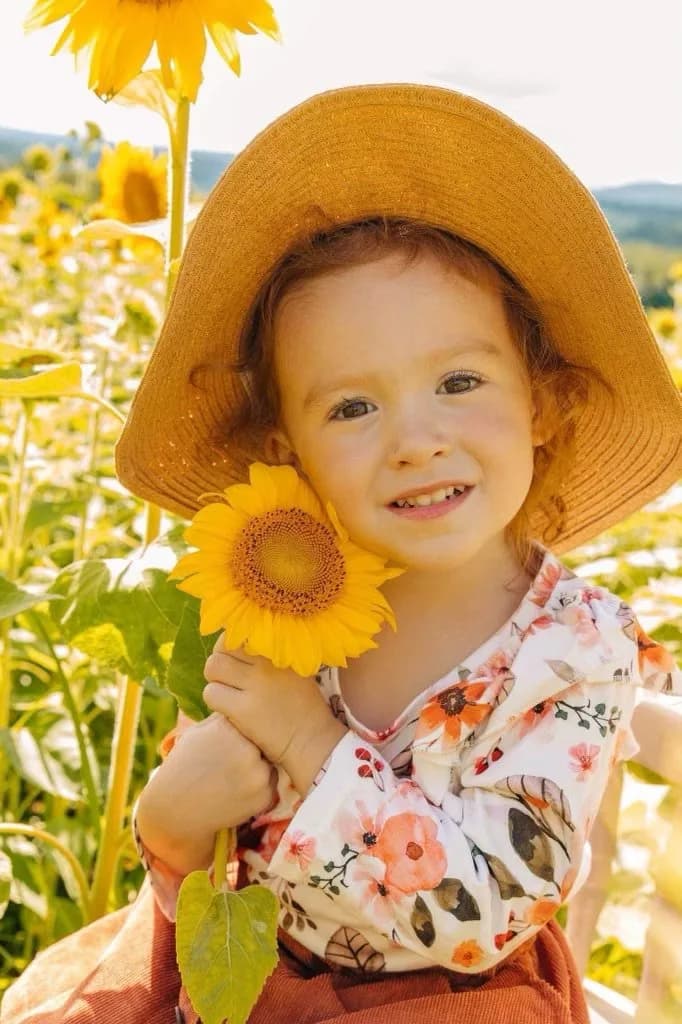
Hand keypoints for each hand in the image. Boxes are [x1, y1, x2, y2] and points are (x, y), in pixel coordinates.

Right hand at [136, 711, 277, 875]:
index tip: (228, 745)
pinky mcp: (264, 795)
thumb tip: (241, 704)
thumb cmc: (183, 766)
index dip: (240, 733)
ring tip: (231, 780)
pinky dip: (258, 791)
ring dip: (256, 770)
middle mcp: (247, 747)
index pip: (248, 720)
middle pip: (262, 741)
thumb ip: (221, 719)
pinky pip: (270, 787)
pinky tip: (235, 794)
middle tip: (230, 764)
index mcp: (230, 727)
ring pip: (268, 764)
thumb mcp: (196, 732)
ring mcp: (258, 773)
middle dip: (252, 750)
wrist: (175, 808)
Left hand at [203, 633, 346, 795]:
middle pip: (222, 648)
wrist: (313, 740)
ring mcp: (255, 685)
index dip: (231, 647)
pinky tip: (229, 709)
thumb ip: (272, 654)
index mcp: (279, 651)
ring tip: (228, 693)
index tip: (235, 661)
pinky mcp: (243, 709)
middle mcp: (267, 663)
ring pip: (213, 668)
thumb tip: (240, 642)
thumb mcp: (296, 669)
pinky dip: (215, 701)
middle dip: (220, 663)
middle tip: (228, 679)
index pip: (240, 634)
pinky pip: (211, 693)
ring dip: (215, 681)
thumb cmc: (303, 706)